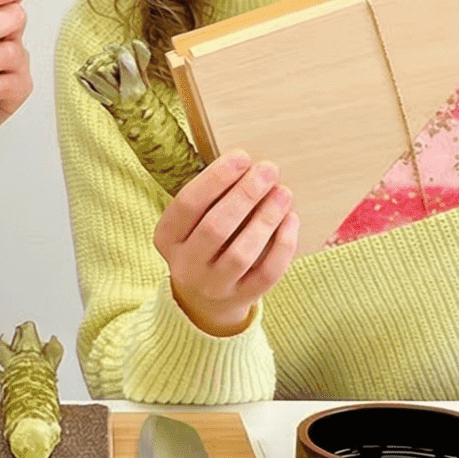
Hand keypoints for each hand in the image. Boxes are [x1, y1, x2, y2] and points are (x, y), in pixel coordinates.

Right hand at [153, 152, 298, 336]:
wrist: (203, 300)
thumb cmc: (202, 244)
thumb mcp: (192, 222)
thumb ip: (212, 198)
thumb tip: (250, 167)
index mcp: (167, 238)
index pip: (187, 204)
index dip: (215, 179)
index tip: (241, 157)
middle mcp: (185, 266)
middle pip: (215, 228)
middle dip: (245, 195)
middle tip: (268, 170)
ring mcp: (214, 287)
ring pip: (241, 253)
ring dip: (265, 218)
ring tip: (283, 193)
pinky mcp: (241, 299)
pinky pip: (266, 274)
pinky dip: (282, 245)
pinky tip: (291, 220)